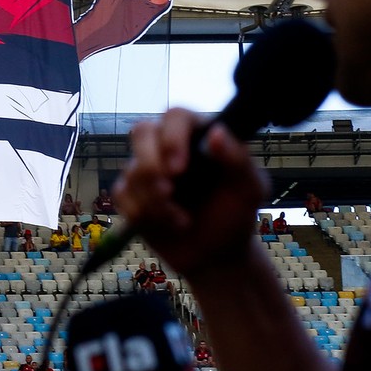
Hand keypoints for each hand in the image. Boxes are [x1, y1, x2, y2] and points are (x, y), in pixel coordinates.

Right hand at [113, 110, 268, 281]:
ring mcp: (147, 169)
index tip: (180, 168)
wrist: (217, 253)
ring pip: (132, 170)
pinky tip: (167, 224)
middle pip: (141, 131)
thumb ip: (238, 159)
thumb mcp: (249, 189)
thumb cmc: (236, 215)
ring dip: (155, 201)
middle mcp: (168, 146)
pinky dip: (142, 213)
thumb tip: (217, 133)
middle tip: (168, 191)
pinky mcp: (132, 194)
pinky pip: (120, 194)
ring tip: (182, 220)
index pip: (176, 116)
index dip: (172, 137)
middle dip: (150, 164)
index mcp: (198, 135)